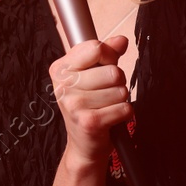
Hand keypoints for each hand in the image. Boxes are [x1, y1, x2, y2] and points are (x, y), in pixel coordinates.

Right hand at [48, 36, 129, 165]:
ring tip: (106, 106)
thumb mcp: (92, 75)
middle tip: (105, 94)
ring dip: (120, 99)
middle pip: (113, 71)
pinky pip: (124, 108)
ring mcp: (74, 105)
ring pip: (121, 90)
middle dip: (117, 82)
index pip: (95, 48)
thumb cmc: (89, 106)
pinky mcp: (89, 122)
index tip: (103, 67)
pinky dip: (124, 113)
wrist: (83, 144)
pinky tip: (110, 118)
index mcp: (60, 69)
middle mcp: (63, 86)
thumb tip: (121, 40)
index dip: (109, 56)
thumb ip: (106, 54)